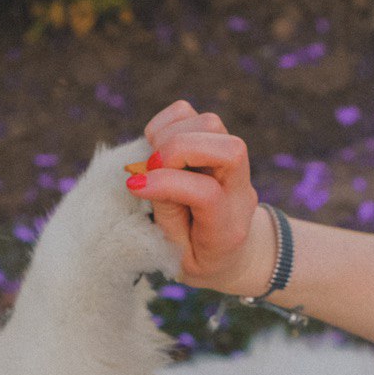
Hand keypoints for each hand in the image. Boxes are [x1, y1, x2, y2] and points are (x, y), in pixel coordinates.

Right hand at [126, 101, 274, 296]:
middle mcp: (239, 188)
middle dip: (176, 149)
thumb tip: (142, 179)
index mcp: (228, 227)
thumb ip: (167, 218)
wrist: (235, 253)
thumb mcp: (179, 256)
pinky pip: (194, 116)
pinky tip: (156, 148)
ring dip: (172, 135)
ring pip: (210, 124)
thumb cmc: (199, 259)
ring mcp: (233, 163)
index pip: (207, 192)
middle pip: (223, 145)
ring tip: (153, 161)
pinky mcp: (217, 143)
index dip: (168, 184)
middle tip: (149, 169)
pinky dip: (169, 123)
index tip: (134, 188)